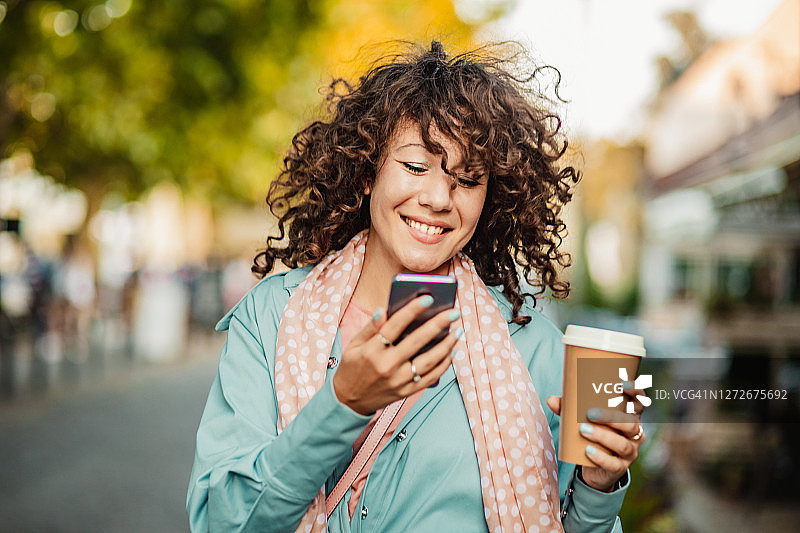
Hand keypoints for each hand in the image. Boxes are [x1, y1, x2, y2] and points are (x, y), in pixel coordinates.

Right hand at [333, 295, 461, 414]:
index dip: (412, 310)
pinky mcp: (406, 391)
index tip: (428, 298)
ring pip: (428, 361)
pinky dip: (443, 365)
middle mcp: (386, 366)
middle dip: (437, 325)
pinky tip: (451, 352)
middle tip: (453, 312)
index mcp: (372, 351)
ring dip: (446, 345)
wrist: (348, 401)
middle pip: (416, 341)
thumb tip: (385, 309)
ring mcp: (398, 381)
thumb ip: (371, 326)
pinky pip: (430, 378)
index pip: (394, 325)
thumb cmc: (352, 367)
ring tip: (457, 332)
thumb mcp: (354, 344)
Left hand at [546, 384, 645, 491]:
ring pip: (622, 444)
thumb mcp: (583, 420)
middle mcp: (634, 434)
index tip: (622, 384)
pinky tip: (588, 450)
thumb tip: (551, 399)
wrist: (595, 468)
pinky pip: (614, 464)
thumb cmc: (593, 435)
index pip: (639, 403)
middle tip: (590, 413)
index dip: (635, 393)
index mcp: (629, 417)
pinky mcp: (620, 468)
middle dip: (611, 417)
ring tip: (583, 430)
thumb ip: (569, 409)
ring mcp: (630, 452)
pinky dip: (601, 457)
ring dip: (603, 436)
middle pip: (630, 424)